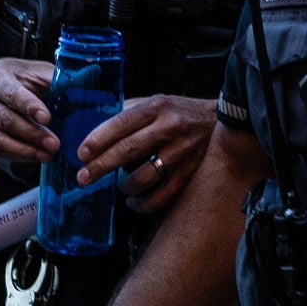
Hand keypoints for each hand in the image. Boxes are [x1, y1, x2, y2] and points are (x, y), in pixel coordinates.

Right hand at [0, 56, 58, 161]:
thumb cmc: (8, 79)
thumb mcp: (27, 71)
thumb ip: (52, 78)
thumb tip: (83, 85)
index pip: (11, 93)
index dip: (29, 106)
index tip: (46, 118)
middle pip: (6, 120)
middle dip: (32, 134)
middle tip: (55, 144)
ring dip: (25, 150)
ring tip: (47, 155)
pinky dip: (18, 156)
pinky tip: (36, 157)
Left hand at [72, 95, 216, 211]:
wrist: (225, 121)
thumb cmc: (182, 112)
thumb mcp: (157, 103)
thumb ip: (130, 114)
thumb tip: (96, 132)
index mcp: (156, 107)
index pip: (120, 124)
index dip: (97, 140)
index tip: (81, 154)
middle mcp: (169, 128)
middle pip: (127, 150)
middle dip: (101, 166)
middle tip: (83, 177)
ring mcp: (182, 152)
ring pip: (144, 177)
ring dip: (124, 186)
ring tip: (117, 186)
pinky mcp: (190, 172)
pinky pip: (162, 195)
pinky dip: (144, 203)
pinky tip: (134, 201)